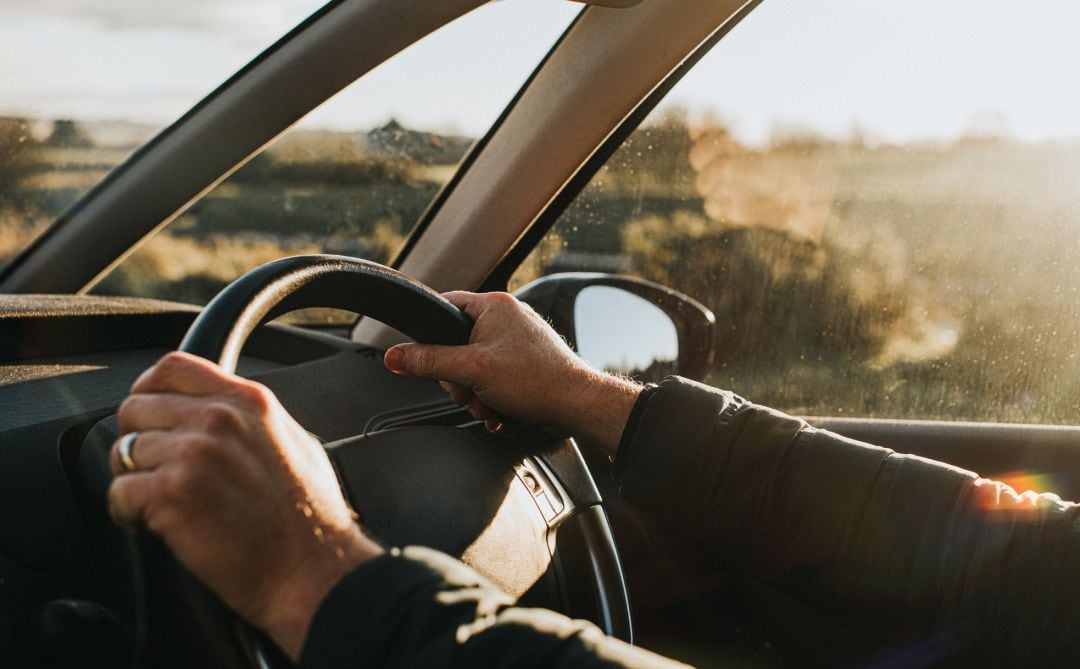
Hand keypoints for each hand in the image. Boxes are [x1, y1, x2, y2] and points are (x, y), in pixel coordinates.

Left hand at [107, 352, 382, 659]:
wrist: (313, 569)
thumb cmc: (311, 518)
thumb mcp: (295, 442)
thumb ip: (252, 419)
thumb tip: (220, 413)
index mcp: (249, 400)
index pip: (172, 367)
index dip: (149, 390)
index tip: (150, 415)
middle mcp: (219, 418)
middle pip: (136, 408)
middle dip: (139, 442)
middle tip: (159, 472)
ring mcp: (193, 453)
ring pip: (123, 452)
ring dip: (135, 481)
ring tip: (165, 504)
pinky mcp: (172, 493)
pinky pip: (118, 492)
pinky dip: (129, 514)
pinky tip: (159, 525)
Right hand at [383, 291, 641, 454]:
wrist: (577, 405)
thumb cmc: (537, 380)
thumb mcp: (471, 370)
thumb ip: (429, 361)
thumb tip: (394, 356)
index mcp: (494, 305)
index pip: (445, 306)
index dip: (431, 334)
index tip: (427, 356)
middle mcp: (506, 317)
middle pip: (455, 344)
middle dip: (458, 378)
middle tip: (470, 391)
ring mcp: (517, 340)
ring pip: (473, 365)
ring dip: (474, 392)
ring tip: (489, 404)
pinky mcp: (524, 362)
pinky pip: (492, 376)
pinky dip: (491, 396)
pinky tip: (498, 410)